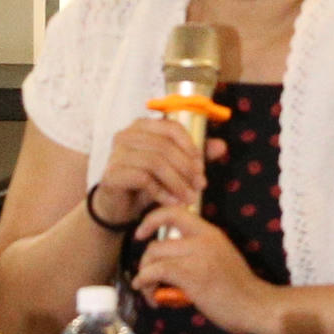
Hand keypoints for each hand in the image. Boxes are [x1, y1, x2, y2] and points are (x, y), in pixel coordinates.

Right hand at [88, 117, 213, 231]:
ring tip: (189, 198)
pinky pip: (143, 179)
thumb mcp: (172, 168)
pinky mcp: (111, 174)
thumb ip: (194, 156)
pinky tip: (172, 202)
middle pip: (164, 146)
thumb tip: (222, 146)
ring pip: (155, 162)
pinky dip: (161, 192)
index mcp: (142, 126)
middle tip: (200, 186)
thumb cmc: (146, 182)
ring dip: (177, 183)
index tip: (202, 165)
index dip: (190, 145)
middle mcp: (126, 135)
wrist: (119, 207)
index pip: (171, 127)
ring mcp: (116, 154)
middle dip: (187, 168)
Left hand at [129, 211, 280, 333]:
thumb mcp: (219, 258)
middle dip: (145, 264)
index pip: (174, 212)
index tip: (140, 234)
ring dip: (144, 277)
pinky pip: (156, 272)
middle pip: (156, 243)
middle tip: (149, 281)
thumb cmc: (238, 289)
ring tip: (152, 293)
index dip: (151, 220)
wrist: (257, 306)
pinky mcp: (192, 275)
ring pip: (153, 258)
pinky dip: (145, 283)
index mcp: (211, 233)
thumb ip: (196, 253)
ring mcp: (198, 256)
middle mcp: (204, 239)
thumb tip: (166, 262)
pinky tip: (149, 295)